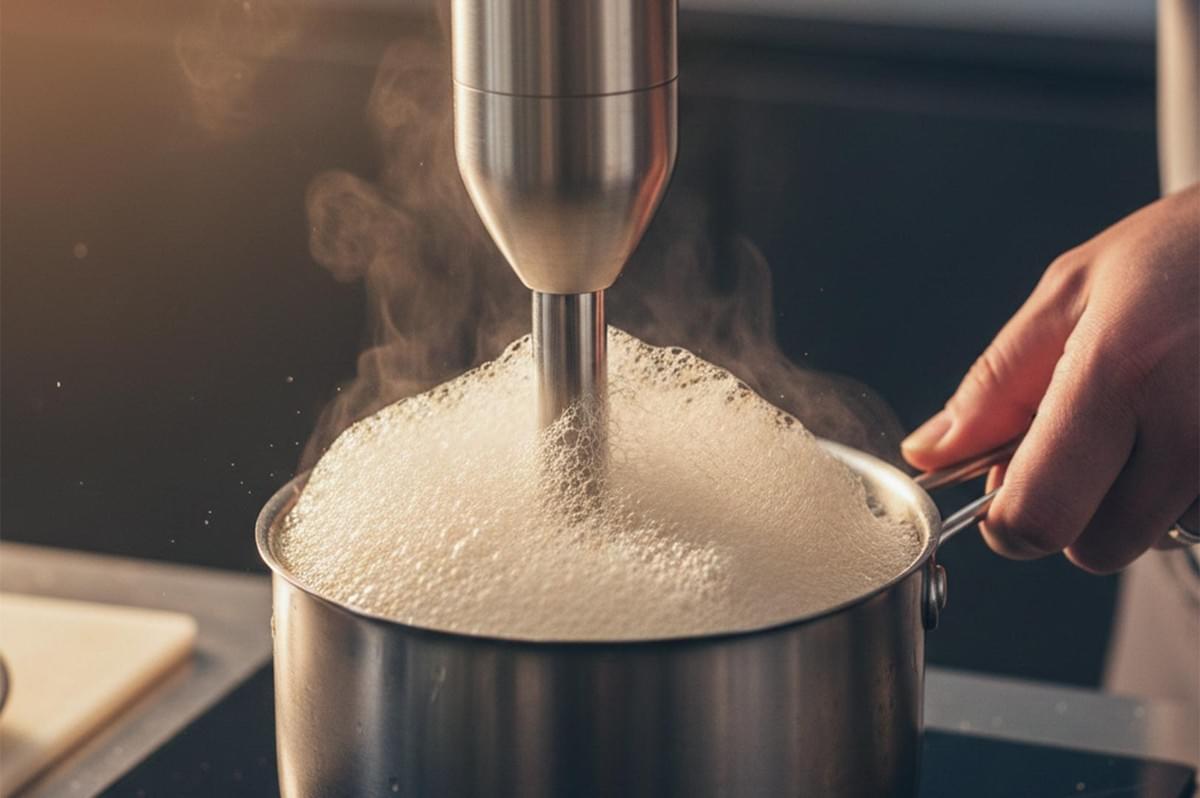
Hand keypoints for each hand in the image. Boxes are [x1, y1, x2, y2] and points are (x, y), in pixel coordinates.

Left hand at [902, 184, 1199, 572]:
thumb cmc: (1187, 252)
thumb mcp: (1072, 292)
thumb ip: (995, 385)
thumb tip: (929, 454)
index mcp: (1118, 371)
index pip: (1039, 514)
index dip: (1010, 520)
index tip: (1009, 491)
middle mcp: (1191, 423)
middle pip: (1097, 547)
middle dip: (1078, 511)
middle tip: (1096, 443)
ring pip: (1159, 540)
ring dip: (1147, 503)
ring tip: (1163, 421)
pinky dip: (1193, 494)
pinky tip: (1196, 430)